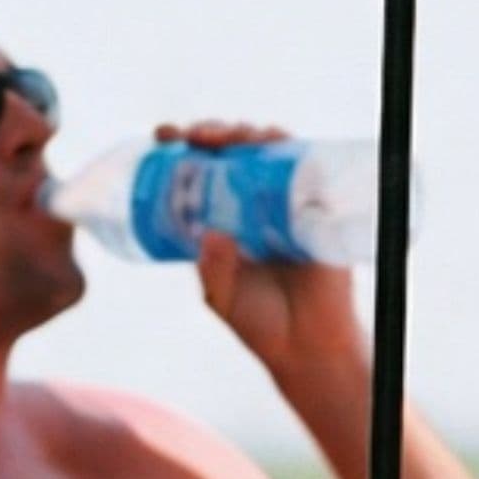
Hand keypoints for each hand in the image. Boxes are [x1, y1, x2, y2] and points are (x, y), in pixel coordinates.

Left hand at [175, 121, 360, 367]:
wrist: (307, 345)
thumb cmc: (259, 321)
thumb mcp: (221, 296)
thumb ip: (214, 269)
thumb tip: (212, 232)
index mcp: (220, 217)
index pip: (198, 171)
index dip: (181, 147)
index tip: (162, 135)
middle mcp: (251, 202)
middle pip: (232, 150)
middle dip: (212, 132)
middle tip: (196, 137)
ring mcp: (283, 201)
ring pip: (267, 150)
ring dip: (248, 134)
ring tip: (231, 139)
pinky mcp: (315, 207)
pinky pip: (306, 167)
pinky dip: (290, 149)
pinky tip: (274, 143)